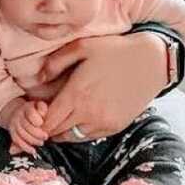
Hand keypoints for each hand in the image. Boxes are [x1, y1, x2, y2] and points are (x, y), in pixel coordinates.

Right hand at [7, 100, 47, 155]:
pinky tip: (33, 150)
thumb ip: (42, 108)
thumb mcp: (40, 106)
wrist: (19, 113)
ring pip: (21, 134)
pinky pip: (17, 141)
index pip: (30, 113)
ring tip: (41, 142)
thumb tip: (43, 114)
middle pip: (26, 125)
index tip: (42, 123)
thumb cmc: (34, 111)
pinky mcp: (13, 133)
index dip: (36, 119)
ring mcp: (14, 124)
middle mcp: (19, 115)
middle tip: (45, 136)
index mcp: (27, 107)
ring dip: (32, 140)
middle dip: (37, 133)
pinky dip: (25, 147)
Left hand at [40, 32, 167, 140]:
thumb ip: (55, 62)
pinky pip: (88, 136)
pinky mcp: (115, 127)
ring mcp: (104, 123)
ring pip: (71, 137)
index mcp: (77, 94)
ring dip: (61, 129)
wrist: (151, 61)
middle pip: (56, 132)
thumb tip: (39, 79)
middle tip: (42, 115)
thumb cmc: (114, 50)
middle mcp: (89, 114)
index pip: (47, 121)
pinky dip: (78, 131)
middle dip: (45, 126)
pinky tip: (77, 117)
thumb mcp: (81, 46)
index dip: (36, 119)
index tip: (33, 111)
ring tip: (59, 116)